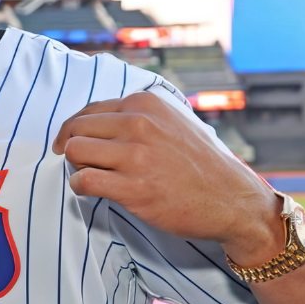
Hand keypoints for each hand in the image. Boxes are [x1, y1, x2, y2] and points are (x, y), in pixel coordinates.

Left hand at [52, 91, 279, 255]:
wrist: (232, 200)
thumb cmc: (200, 164)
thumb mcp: (172, 122)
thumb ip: (139, 116)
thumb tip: (97, 121)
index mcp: (146, 103)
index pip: (89, 110)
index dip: (76, 129)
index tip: (71, 142)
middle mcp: (139, 123)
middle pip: (77, 129)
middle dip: (72, 146)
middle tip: (80, 162)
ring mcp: (136, 156)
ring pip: (75, 152)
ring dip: (76, 166)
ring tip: (90, 175)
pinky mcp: (134, 188)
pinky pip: (84, 180)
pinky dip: (79, 186)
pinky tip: (89, 190)